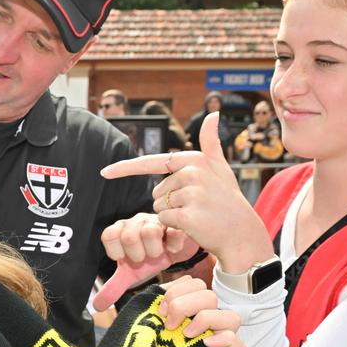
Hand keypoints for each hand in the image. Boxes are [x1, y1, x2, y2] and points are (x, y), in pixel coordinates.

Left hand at [93, 213, 197, 311]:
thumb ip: (114, 287)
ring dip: (155, 250)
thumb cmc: (149, 257)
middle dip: (138, 255)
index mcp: (120, 230)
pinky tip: (172, 249)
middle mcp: (135, 221)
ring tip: (159, 253)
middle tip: (146, 258)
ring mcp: (156, 220)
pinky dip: (173, 246)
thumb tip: (97, 306)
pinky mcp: (176, 222)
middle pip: (129, 237)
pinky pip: (173, 232)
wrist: (175, 249)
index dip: (117, 252)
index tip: (127, 260)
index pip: (108, 236)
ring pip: (150, 231)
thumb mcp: (131, 273)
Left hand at [101, 113, 273, 272]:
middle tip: (195, 206)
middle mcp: (192, 173)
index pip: (152, 162)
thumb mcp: (221, 168)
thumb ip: (211, 142)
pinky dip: (173, 226)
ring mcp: (190, 194)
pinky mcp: (187, 215)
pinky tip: (194, 226)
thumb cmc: (228, 201)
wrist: (241, 233)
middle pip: (156, 191)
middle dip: (169, 202)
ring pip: (158, 206)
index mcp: (194, 160)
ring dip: (172, 215)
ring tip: (197, 215)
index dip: (125, 168)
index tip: (104, 172)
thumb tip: (213, 114)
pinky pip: (163, 220)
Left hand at [159, 275, 246, 346]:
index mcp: (194, 307)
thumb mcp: (152, 321)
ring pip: (231, 317)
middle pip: (210, 296)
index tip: (160, 310)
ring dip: (205, 320)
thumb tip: (164, 289)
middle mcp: (210, 319)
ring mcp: (222, 338)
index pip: (196, 284)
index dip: (176, 292)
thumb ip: (160, 303)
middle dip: (184, 306)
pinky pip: (238, 344)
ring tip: (186, 334)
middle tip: (169, 324)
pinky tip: (205, 343)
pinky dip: (223, 340)